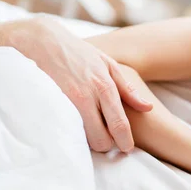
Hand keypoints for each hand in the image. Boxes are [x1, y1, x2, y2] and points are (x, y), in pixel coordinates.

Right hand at [6, 18, 151, 151]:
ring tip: (90, 131)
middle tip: (106, 139)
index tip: (126, 149)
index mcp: (104, 87)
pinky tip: (73, 125)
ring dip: (88, 140)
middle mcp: (86, 97)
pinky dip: (72, 132)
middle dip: (106, 145)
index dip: (125, 142)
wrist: (42, 40)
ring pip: (83, 139)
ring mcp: (66, 102)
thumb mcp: (108, 64)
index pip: (119, 125)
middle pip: (102, 140)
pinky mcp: (49, 106)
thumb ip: (128, 89)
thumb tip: (148, 108)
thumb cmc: (79, 53)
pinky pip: (65, 131)